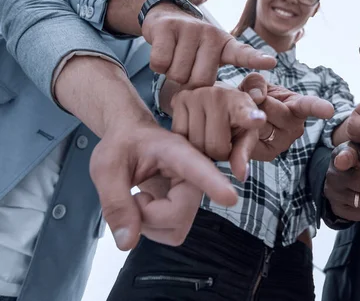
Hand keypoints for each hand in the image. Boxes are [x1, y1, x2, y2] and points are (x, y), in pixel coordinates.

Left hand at [90, 120, 237, 250]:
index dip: (214, 184)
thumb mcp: (106, 168)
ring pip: (177, 229)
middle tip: (133, 196)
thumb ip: (116, 203)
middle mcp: (194, 174)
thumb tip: (128, 243)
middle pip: (180, 213)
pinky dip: (153, 228)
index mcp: (177, 153)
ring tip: (138, 200)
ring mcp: (193, 194)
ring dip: (149, 224)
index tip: (230, 197)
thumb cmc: (122, 146)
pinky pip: (173, 234)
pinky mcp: (188, 208)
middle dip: (147, 215)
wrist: (132, 140)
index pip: (199, 170)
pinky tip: (146, 206)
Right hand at [143, 3, 276, 86]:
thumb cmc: (192, 50)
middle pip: (200, 81)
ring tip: (176, 59)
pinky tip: (164, 54)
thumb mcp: (211, 60)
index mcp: (226, 45)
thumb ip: (218, 81)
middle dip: (190, 84)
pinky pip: (160, 64)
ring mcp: (190, 29)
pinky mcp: (167, 28)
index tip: (271, 62)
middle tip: (189, 69)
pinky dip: (159, 66)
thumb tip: (222, 107)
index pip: (243, 54)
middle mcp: (211, 34)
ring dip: (172, 74)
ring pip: (178, 74)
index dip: (256, 59)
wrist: (165, 17)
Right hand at [170, 73, 267, 179]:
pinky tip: (195, 130)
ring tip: (208, 133)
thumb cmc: (234, 119)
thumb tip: (241, 176)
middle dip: (218, 153)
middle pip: (214, 148)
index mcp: (241, 104)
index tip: (259, 120)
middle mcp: (218, 95)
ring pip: (195, 145)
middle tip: (221, 140)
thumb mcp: (245, 135)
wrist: (214, 96)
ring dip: (201, 148)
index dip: (251, 118)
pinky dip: (186, 140)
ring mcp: (197, 95)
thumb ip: (244, 154)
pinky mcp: (180, 98)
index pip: (246, 114)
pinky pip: (179, 135)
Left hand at [242, 83, 334, 160]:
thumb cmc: (250, 99)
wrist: (238, 120)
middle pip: (274, 111)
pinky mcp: (269, 154)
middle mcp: (296, 127)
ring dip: (248, 119)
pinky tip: (244, 136)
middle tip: (251, 103)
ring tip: (247, 117)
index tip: (328, 110)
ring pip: (261, 126)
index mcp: (298, 106)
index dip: (318, 107)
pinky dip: (244, 134)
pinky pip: (253, 141)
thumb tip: (258, 97)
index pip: (309, 105)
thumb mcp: (253, 84)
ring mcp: (284, 143)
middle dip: (257, 103)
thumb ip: (255, 83)